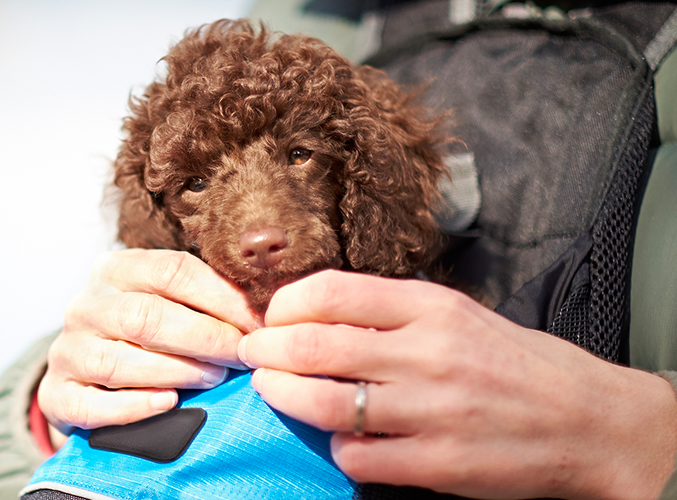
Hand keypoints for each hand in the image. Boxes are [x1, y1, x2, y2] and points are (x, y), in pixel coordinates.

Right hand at [38, 249, 257, 445]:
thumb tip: (264, 309)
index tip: (257, 322)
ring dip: (176, 371)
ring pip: (119, 361)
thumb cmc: (141, 337)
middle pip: (145, 316)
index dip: (220, 296)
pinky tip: (168, 404)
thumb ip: (202, 299)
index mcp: (114, 270)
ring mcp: (66, 351)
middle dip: (203, 336)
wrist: (84, 378)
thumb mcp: (165, 303)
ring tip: (215, 378)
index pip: (171, 270)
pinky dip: (134, 407)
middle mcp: (84, 306)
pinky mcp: (56, 395)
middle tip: (241, 355)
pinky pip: (92, 406)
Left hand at [239, 270, 676, 499]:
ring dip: (284, 396)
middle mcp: (429, 354)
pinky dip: (337, 448)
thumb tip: (313, 311)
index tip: (271, 316)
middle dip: (266, 351)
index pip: (331, 291)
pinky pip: (356, 456)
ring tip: (273, 390)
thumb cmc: (516, 364)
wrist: (590, 422)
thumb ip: (390, 310)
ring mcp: (432, 412)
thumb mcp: (458, 315)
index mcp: (433, 307)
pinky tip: (343, 439)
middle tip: (252, 355)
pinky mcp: (437, 463)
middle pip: (312, 347)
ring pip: (323, 404)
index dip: (284, 305)